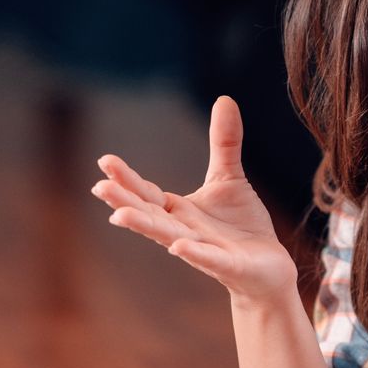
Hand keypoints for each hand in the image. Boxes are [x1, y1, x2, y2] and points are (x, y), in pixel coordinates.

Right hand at [91, 96, 297, 302]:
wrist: (267, 269)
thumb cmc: (241, 227)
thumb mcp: (229, 179)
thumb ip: (223, 143)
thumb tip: (223, 98)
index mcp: (178, 211)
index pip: (147, 193)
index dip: (127, 179)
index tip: (105, 161)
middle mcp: (184, 231)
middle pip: (149, 215)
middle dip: (125, 202)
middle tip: (100, 187)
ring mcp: (203, 251)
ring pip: (170, 238)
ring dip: (146, 227)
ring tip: (121, 216)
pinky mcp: (229, 267)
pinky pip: (210, 260)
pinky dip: (195, 254)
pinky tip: (179, 247)